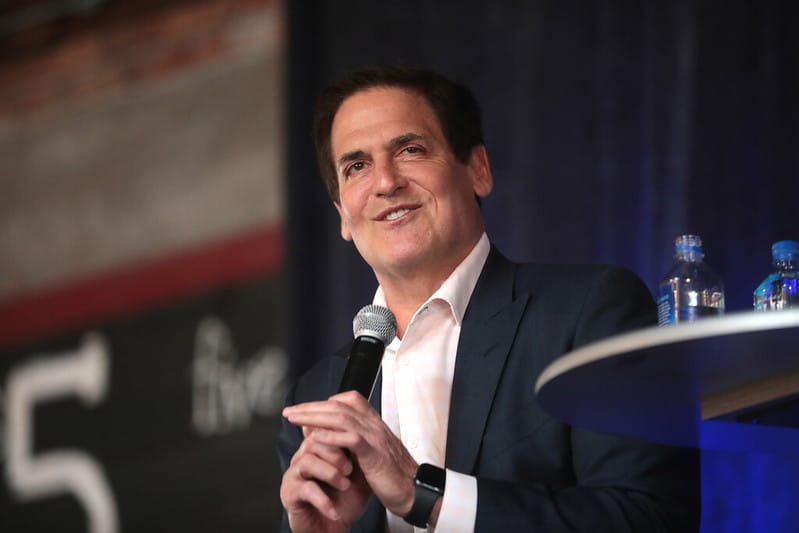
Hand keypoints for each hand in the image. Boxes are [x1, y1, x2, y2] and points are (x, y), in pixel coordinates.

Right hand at [280, 426, 370, 532]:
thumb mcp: (360, 475)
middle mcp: (303, 458)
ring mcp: (294, 475)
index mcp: (319, 450)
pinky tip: (334, 509)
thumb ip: (361, 453)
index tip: (356, 444)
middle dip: (336, 453)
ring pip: (308, 461)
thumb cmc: (345, 502)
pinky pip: (305, 489)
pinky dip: (323, 500)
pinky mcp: (290, 493)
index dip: (338, 434)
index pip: (323, 428)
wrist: (336, 529)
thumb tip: (370, 432)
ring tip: (344, 486)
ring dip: (330, 473)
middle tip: (350, 469)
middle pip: (314, 441)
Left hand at [282, 391, 418, 517]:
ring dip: (314, 417)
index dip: (325, 401)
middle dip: (311, 407)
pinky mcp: (375, 453)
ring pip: (342, 417)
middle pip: (339, 406)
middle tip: (290, 411)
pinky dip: (332, 436)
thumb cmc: (393, 475)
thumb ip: (352, 442)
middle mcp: (374, 425)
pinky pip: (352, 439)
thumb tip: (327, 434)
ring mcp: (375, 437)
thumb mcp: (371, 453)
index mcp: (374, 424)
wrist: (415, 490)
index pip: (349, 399)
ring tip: (295, 419)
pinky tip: (315, 437)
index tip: (306, 409)